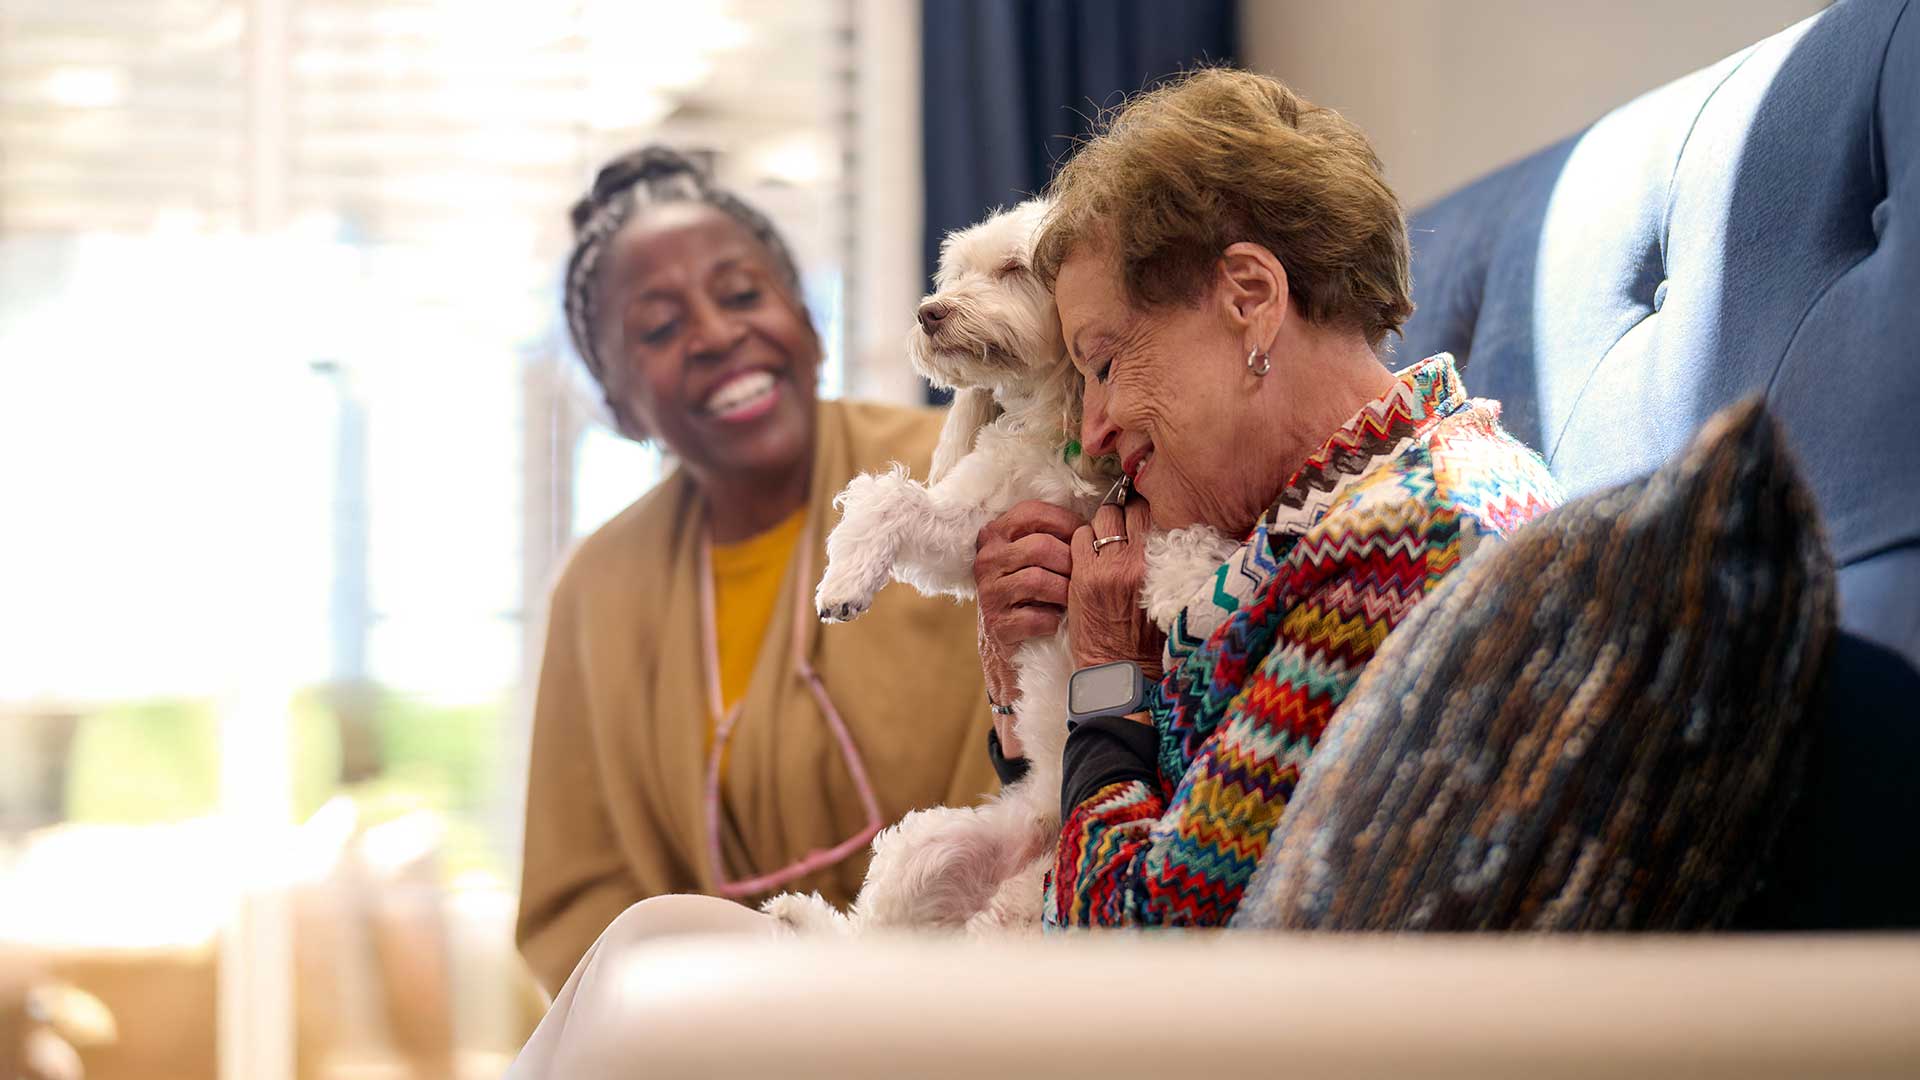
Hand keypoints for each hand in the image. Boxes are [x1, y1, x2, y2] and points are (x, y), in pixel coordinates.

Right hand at [973, 500, 1081, 752]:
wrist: (1012, 649)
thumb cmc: (1035, 596)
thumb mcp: (1037, 559)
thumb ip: (1055, 535)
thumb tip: (1101, 517)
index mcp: (996, 535)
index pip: (1033, 512)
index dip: (1067, 522)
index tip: (1087, 536)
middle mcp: (987, 560)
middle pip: (1040, 547)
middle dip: (1070, 562)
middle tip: (1085, 576)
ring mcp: (989, 593)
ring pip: (1038, 580)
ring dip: (1065, 592)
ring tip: (1075, 600)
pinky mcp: (996, 625)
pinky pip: (1035, 616)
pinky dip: (1054, 620)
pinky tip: (1059, 622)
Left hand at [1069, 497, 1164, 680]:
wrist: (1124, 671)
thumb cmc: (1153, 638)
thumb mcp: (1171, 593)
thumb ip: (1167, 560)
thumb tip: (1163, 527)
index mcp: (1165, 564)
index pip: (1153, 513)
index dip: (1145, 510)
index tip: (1142, 514)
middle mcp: (1138, 560)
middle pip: (1127, 510)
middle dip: (1124, 513)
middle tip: (1122, 526)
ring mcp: (1108, 567)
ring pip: (1102, 518)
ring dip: (1102, 525)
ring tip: (1105, 540)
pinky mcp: (1083, 577)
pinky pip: (1079, 538)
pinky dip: (1083, 541)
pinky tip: (1089, 555)